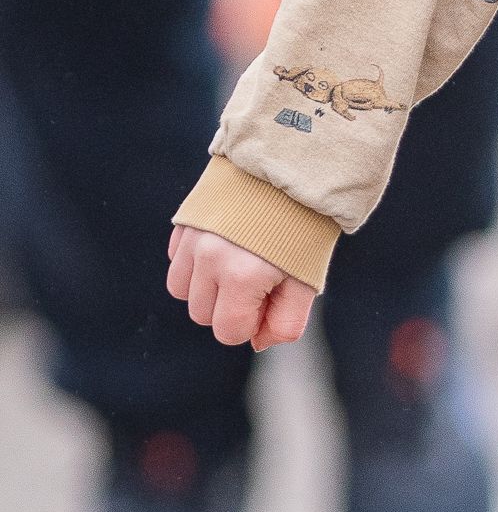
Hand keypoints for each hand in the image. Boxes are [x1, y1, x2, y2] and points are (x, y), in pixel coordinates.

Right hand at [166, 224, 316, 350]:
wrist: (292, 169)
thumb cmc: (305, 229)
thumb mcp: (306, 280)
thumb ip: (285, 322)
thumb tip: (257, 343)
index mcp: (241, 276)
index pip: (228, 332)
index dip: (250, 324)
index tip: (269, 300)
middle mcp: (209, 258)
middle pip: (202, 315)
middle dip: (228, 307)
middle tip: (258, 281)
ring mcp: (192, 238)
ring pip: (182, 290)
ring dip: (207, 287)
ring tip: (237, 265)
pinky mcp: (184, 222)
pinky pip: (176, 260)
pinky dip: (194, 263)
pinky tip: (224, 245)